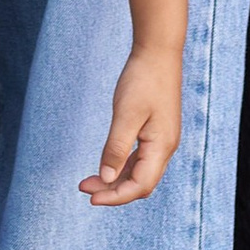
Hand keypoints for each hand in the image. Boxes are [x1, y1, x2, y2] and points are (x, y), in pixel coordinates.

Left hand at [82, 46, 181, 204]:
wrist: (158, 52)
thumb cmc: (143, 80)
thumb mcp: (126, 114)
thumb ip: (116, 148)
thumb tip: (107, 178)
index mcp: (161, 147)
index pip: (139, 186)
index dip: (115, 196)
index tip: (91, 197)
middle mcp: (165, 148)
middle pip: (140, 183)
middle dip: (113, 191)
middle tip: (84, 187)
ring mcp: (162, 140)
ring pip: (139, 172)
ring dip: (116, 179)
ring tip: (89, 180)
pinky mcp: (156, 131)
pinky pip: (140, 158)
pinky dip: (122, 166)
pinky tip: (107, 164)